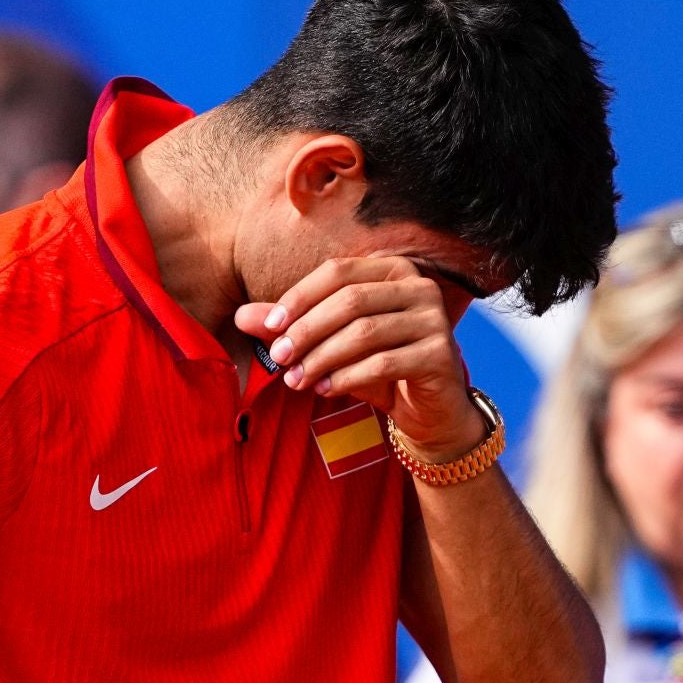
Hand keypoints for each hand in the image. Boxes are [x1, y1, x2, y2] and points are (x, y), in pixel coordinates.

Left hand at [235, 257, 486, 460]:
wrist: (430, 412)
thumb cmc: (380, 370)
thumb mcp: (333, 344)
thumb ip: (293, 326)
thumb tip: (242, 316)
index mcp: (394, 270)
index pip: (338, 272)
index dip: (300, 297)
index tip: (269, 327)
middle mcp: (420, 287)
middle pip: (351, 300)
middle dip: (308, 330)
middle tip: (278, 358)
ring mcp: (435, 319)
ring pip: (365, 332)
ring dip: (323, 357)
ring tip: (297, 379)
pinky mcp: (441, 354)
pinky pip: (384, 363)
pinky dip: (348, 377)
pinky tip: (326, 390)